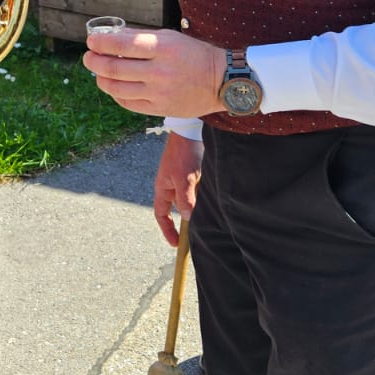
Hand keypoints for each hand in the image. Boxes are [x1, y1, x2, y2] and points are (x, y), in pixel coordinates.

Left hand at [83, 26, 225, 117]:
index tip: (91, 41)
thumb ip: (140, 36)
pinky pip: (127, 103)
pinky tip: (113, 87)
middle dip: (94, 61)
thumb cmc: (193, 54)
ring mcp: (159, 92)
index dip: (100, 43)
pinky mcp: (160, 108)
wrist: (221, 81)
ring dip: (101, 79)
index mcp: (162, 48)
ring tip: (98, 72)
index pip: (121, 44)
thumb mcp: (170, 37)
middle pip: (114, 68)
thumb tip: (110, 35)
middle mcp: (159, 71)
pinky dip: (115, 94)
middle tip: (88, 57)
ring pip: (116, 88)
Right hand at [154, 131, 202, 247]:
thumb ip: (185, 199)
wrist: (191, 131)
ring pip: (190, 202)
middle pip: (177, 210)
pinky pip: (198, 193)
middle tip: (197, 235)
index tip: (176, 243)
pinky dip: (204, 198)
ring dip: (198, 209)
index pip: (161, 214)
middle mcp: (171, 186)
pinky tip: (213, 202)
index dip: (167, 229)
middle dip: (186, 222)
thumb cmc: (183, 153)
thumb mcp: (184, 179)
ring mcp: (182, 181)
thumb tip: (188, 219)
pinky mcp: (194, 176)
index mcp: (163, 188)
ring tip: (209, 218)